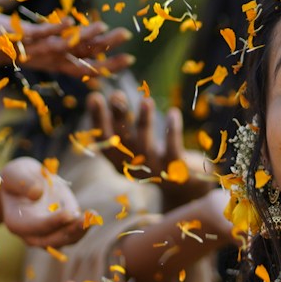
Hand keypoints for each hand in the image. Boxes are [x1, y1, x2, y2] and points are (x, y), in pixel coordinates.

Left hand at [0, 11, 133, 83]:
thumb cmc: (11, 43)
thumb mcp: (39, 44)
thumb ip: (57, 42)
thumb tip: (75, 37)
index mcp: (55, 60)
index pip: (87, 65)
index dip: (108, 64)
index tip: (130, 59)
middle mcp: (48, 57)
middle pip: (81, 55)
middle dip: (105, 48)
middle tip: (128, 38)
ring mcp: (33, 48)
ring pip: (63, 44)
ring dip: (84, 37)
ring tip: (104, 27)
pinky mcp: (18, 37)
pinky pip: (38, 34)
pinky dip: (54, 28)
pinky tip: (69, 21)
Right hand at [0, 156, 89, 248]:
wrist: (25, 182)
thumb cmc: (16, 177)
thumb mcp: (15, 174)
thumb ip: (23, 183)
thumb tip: (37, 194)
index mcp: (16, 222)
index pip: (35, 227)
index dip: (51, 222)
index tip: (68, 213)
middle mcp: (31, 234)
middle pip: (51, 241)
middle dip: (69, 232)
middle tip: (85, 219)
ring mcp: (48, 234)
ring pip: (66, 240)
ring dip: (80, 231)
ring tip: (92, 217)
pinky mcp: (63, 228)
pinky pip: (75, 234)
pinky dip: (84, 226)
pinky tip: (94, 215)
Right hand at [87, 90, 214, 207]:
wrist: (186, 187)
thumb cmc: (156, 157)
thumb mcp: (138, 142)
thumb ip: (126, 125)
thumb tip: (115, 96)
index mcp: (119, 160)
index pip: (104, 140)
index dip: (97, 120)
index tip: (94, 97)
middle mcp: (133, 168)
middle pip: (122, 143)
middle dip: (118, 118)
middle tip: (117, 94)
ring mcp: (155, 172)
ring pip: (146, 147)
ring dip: (145, 123)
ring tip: (146, 100)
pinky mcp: (177, 174)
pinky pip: (173, 152)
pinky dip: (172, 132)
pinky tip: (173, 112)